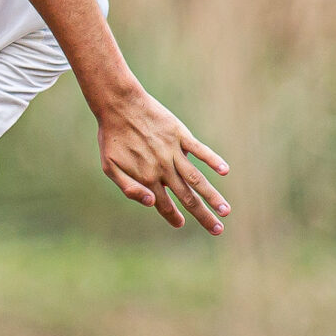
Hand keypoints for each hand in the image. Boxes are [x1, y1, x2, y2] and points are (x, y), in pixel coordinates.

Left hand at [96, 85, 231, 233]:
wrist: (118, 105)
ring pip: (197, 178)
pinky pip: (200, 150)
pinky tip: (224, 170)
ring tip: (226, 210)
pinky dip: (213, 160)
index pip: (164, 205)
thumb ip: (129, 188)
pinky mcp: (180, 135)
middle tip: (218, 230)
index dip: (173, 217)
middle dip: (203, 215)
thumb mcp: (109, 167)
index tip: (181, 224)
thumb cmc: (111, 137)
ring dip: (212, 196)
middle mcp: (163, 168)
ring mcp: (173, 151)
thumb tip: (152, 203)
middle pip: (187, 197)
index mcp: (146, 178)